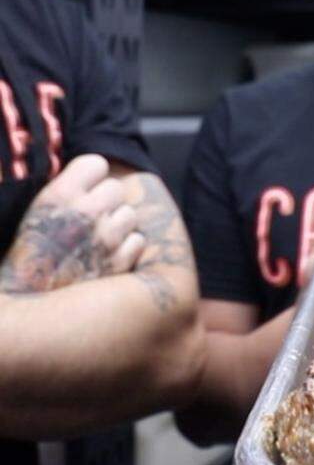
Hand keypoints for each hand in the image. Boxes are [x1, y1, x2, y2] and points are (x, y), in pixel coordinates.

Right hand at [0, 155, 144, 292]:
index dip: (91, 176)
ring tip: (96, 239)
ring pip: (130, 214)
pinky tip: (106, 256)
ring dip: (118, 224)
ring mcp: (107, 237)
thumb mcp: (34, 211)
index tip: (84, 188)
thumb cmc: (25, 256)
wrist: (24, 302)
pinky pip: (138, 241)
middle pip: (116, 189)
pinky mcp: (121, 261)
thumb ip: (63, 191)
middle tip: (89, 218)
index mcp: (60, 194)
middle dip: (105, 201)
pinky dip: (127, 248)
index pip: (96, 163)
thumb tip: (85, 176)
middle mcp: (87, 211)